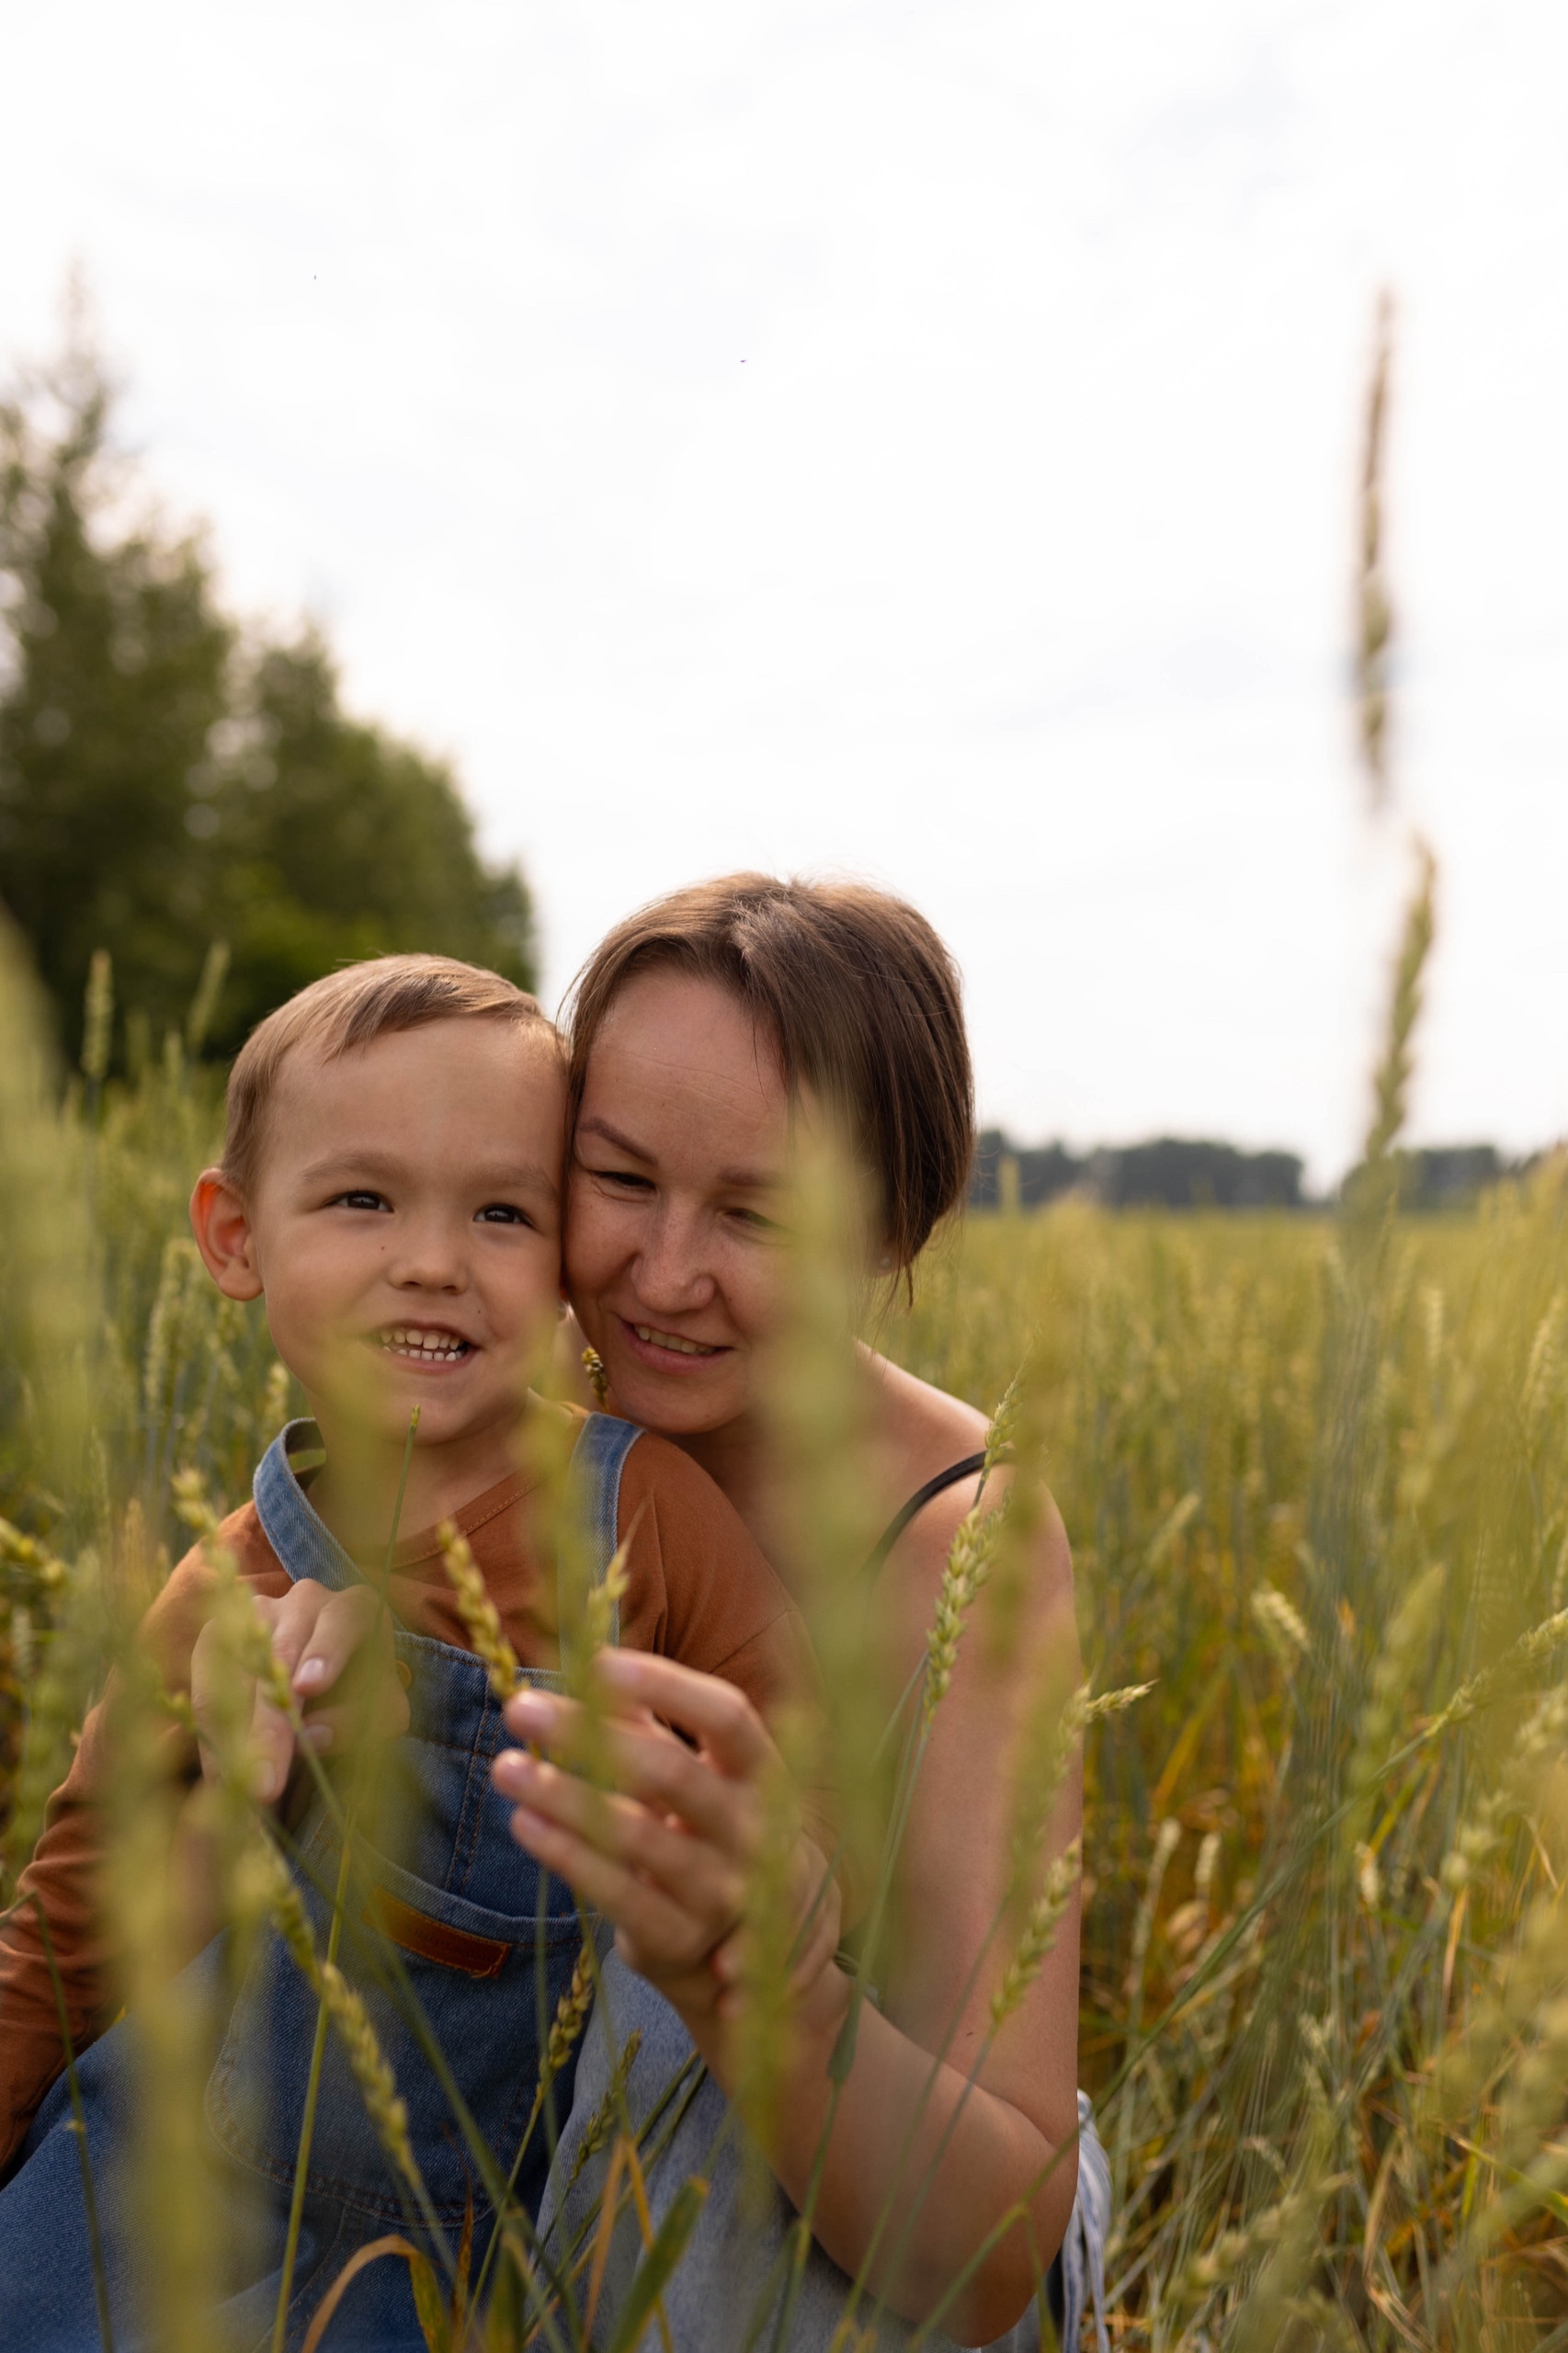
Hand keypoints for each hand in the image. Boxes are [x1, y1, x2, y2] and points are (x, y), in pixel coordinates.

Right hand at [190, 1578, 408, 1803]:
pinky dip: (210, 1728)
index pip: (342, 1623)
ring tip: (234, 1786)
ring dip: (233, 1732)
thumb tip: (310, 1736)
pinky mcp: (220, 1631)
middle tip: (265, 1784)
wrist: (330, 1680)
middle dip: (270, 1725)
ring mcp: (258, 1611)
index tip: (307, 1687)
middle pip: (281, 1655)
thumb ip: (360, 1722)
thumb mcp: (380, 1714)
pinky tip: (218, 1771)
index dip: (325, 1652)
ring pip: (236, 1669)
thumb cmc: (361, 1695)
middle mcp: (306, 1601)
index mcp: (355, 1610)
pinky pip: (206, 1678)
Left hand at [493, 1651, 841, 2029]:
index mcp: (763, 1773)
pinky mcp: (680, 1937)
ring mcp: (721, 1889)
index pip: (728, 1715)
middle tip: (519, 1708)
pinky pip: (617, 1891)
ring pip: (636, 1834)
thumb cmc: (707, 1829)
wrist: (754, 1946)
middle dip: (589, 1733)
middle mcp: (753, 1830)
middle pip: (671, 1771)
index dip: (669, 1685)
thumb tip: (589, 1659)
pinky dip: (568, 1855)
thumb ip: (648, 1720)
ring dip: (564, 1796)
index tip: (597, 1663)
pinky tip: (525, 1822)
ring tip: (506, 1767)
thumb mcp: (695, 1771)